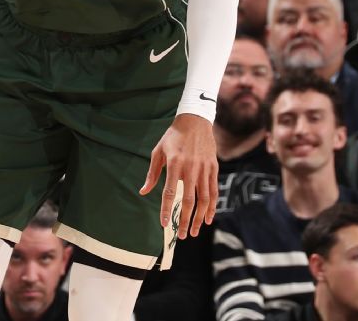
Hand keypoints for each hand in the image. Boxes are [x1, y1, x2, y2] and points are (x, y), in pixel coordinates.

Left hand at [140, 114, 217, 239]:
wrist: (195, 121)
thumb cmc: (173, 137)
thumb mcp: (158, 151)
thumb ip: (152, 173)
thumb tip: (143, 192)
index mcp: (174, 163)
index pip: (169, 192)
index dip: (166, 209)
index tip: (164, 224)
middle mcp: (190, 168)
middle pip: (188, 200)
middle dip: (184, 220)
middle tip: (182, 235)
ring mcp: (204, 168)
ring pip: (204, 199)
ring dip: (199, 217)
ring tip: (194, 231)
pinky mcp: (213, 168)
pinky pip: (214, 191)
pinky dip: (212, 206)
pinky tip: (208, 218)